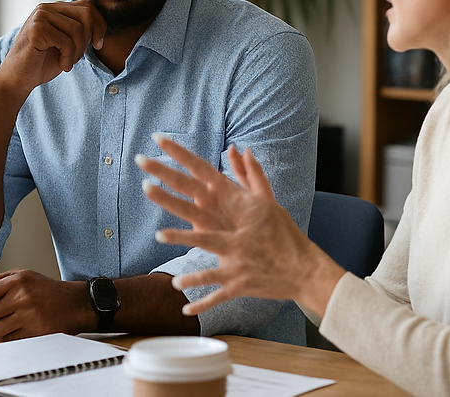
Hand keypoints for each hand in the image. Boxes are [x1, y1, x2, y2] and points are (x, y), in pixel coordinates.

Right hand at [0, 0, 106, 96]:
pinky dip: (69, 57)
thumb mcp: (66, 43)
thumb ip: (80, 30)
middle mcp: (46, 8)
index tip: (98, 45)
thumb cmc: (42, 63)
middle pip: (86, 13)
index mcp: (54, 9)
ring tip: (69, 62)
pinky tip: (63, 66)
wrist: (18, 79)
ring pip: (78, 29)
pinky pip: (66, 41)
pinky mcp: (37, 29)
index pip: (87, 6)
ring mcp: (40, 17)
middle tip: (81, 55)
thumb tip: (101, 25)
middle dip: (90, 37)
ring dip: (78, 51)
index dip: (99, 25)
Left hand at [0, 269, 94, 340]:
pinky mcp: (35, 331)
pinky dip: (8, 337)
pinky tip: (15, 329)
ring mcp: (28, 315)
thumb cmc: (50, 290)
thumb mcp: (26, 275)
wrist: (76, 304)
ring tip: (3, 325)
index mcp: (17, 281)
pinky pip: (9, 339)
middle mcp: (22, 296)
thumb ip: (1, 278)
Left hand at [137, 136, 343, 317]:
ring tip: (171, 276)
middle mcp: (234, 232)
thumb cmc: (283, 233)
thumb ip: (250, 174)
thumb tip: (238, 149)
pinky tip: (185, 308)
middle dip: (167, 198)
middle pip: (195, 212)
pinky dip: (203, 303)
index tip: (160, 141)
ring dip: (187, 268)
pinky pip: (218, 295)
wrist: (304, 269)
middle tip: (145, 185)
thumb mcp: (267, 201)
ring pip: (206, 263)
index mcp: (238, 208)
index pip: (205, 174)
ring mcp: (237, 261)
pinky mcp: (240, 284)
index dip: (182, 156)